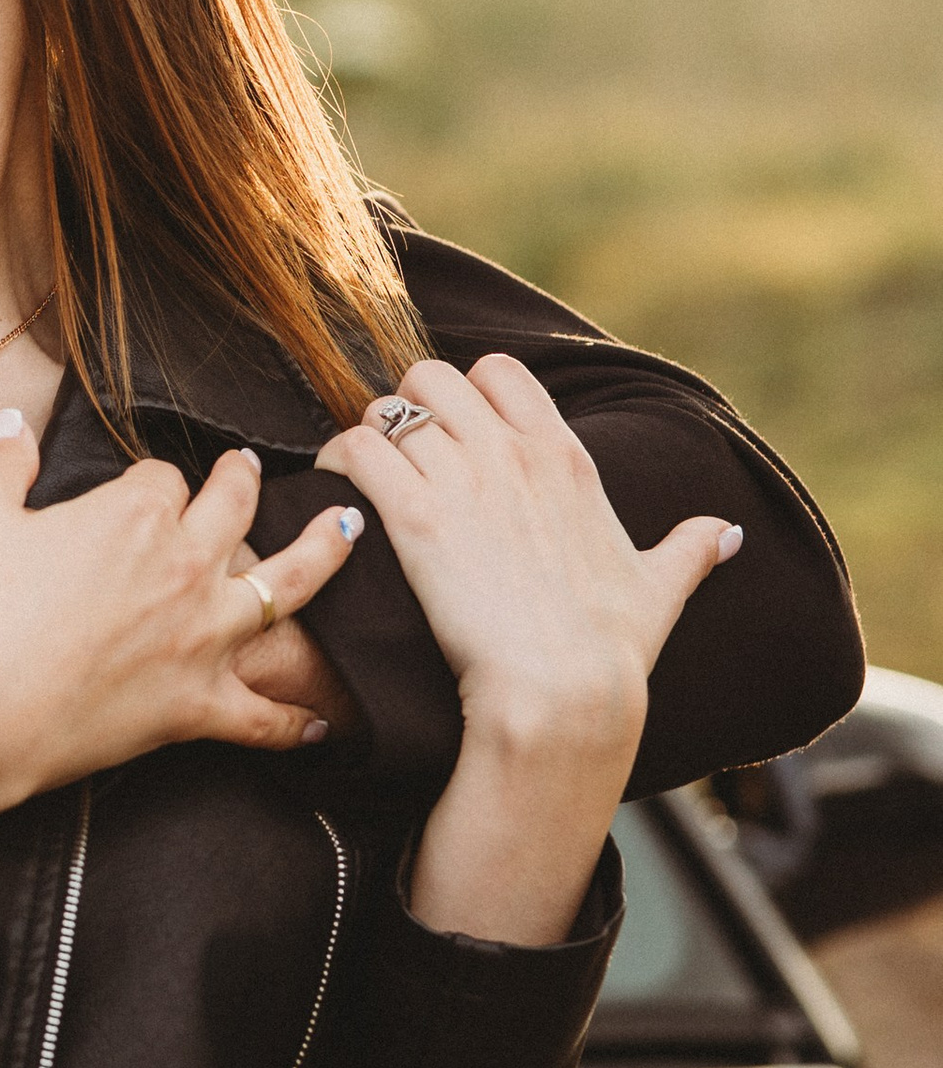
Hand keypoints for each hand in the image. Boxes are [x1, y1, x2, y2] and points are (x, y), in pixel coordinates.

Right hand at [0, 424, 364, 865]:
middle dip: (243, 482)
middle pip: (236, 508)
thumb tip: (11, 419)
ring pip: (287, 586)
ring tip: (347, 532)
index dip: (149, 484)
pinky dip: (295, 721)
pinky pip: (264, 715)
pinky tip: (322, 723)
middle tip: (248, 472)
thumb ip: (2, 460)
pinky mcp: (200, 704)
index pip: (162, 477)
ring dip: (323, 554)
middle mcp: (185, 564)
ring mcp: (203, 636)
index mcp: (136, 514)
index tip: (136, 495)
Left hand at [316, 354, 738, 943]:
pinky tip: (337, 490)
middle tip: (397, 453)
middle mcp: (513, 455)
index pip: (500, 373)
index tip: (452, 430)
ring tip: (359, 474)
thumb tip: (730, 533)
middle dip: (407, 408)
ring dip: (366, 435)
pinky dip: (337, 461)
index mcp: (564, 459)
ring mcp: (464, 482)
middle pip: (433, 377)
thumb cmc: (609, 649)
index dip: (466, 393)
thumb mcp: (660, 588)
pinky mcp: (417, 520)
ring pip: (388, 408)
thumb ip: (688, 550)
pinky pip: (357, 450)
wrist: (564, 693)